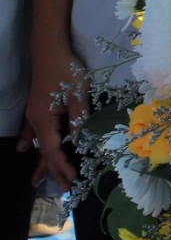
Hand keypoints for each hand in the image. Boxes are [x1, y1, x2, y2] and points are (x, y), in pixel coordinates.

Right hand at [25, 40, 82, 187]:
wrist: (49, 50)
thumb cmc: (66, 71)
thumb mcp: (78, 96)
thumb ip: (78, 120)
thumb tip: (80, 141)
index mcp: (45, 120)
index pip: (52, 150)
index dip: (61, 166)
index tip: (72, 180)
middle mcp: (35, 121)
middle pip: (44, 150)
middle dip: (53, 170)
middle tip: (63, 188)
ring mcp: (33, 115)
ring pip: (36, 142)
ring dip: (41, 159)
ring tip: (36, 179)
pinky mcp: (36, 107)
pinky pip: (30, 130)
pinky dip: (28, 141)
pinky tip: (21, 148)